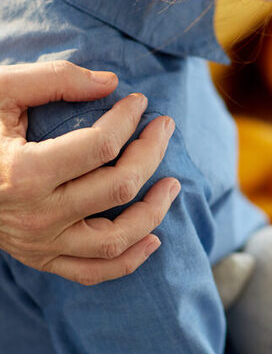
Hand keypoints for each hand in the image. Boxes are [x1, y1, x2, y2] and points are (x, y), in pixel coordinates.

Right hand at [0, 61, 179, 284]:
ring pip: (116, 238)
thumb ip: (54, 81)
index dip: (128, 119)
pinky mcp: (43, 259)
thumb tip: (111, 84)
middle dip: (151, 153)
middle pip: (118, 187)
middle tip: (164, 128)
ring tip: (173, 184)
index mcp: (24, 172)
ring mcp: (41, 244)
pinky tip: (153, 238)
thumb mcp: (0, 92)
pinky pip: (95, 272)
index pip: (101, 146)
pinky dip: (130, 260)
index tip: (139, 103)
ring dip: (154, 211)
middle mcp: (37, 215)